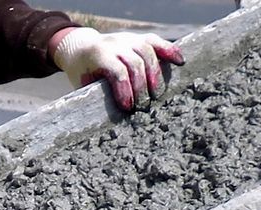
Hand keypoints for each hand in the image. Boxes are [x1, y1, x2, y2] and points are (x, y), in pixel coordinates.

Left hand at [49, 26, 183, 109]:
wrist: (80, 47)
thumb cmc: (81, 73)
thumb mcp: (82, 84)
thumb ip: (94, 96)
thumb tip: (104, 121)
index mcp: (99, 55)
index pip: (118, 72)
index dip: (125, 91)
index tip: (128, 108)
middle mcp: (116, 44)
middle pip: (136, 63)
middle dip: (142, 86)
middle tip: (144, 106)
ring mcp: (129, 38)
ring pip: (149, 52)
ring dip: (155, 74)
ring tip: (157, 94)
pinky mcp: (139, 37)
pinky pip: (157, 41)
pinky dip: (170, 51)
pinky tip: (180, 62)